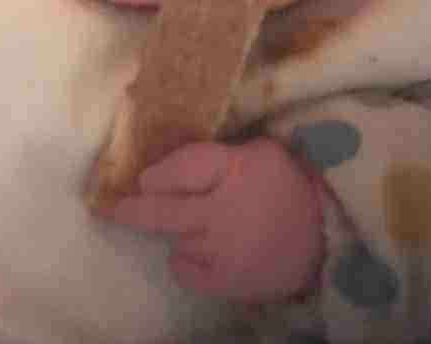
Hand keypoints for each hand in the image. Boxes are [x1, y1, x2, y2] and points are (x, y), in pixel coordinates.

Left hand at [94, 138, 324, 303]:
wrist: (326, 234)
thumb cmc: (288, 182)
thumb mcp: (260, 150)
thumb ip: (218, 155)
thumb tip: (169, 161)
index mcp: (234, 170)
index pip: (182, 168)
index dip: (158, 173)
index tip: (142, 178)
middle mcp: (222, 211)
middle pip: (161, 211)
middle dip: (128, 210)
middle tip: (104, 208)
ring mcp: (222, 250)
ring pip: (174, 238)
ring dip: (174, 229)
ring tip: (193, 223)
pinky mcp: (228, 281)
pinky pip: (185, 271)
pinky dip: (184, 260)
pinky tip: (198, 249)